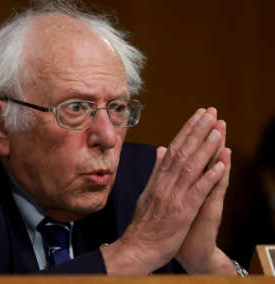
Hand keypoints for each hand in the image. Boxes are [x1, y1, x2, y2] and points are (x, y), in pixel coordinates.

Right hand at [102, 108, 226, 273]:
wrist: (138, 246)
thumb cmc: (145, 222)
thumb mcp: (147, 192)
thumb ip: (156, 171)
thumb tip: (160, 150)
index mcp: (157, 179)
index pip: (173, 149)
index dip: (186, 130)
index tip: (197, 116)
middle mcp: (164, 183)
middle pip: (182, 152)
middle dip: (197, 130)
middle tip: (210, 112)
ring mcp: (173, 196)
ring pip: (190, 166)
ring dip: (205, 147)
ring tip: (217, 130)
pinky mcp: (182, 212)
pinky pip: (197, 191)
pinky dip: (209, 176)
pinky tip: (220, 164)